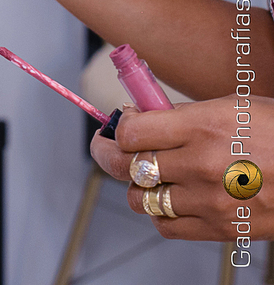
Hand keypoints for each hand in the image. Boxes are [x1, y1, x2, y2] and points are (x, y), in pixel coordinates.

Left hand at [90, 100, 272, 243]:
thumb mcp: (230, 107)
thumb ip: (180, 115)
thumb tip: (136, 117)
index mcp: (203, 125)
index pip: (130, 132)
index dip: (116, 128)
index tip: (118, 125)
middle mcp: (201, 164)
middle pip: (125, 166)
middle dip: (107, 154)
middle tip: (106, 148)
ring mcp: (210, 200)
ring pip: (140, 198)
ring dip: (137, 185)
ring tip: (149, 173)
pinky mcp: (221, 228)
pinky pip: (166, 225)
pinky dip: (160, 213)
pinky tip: (170, 197)